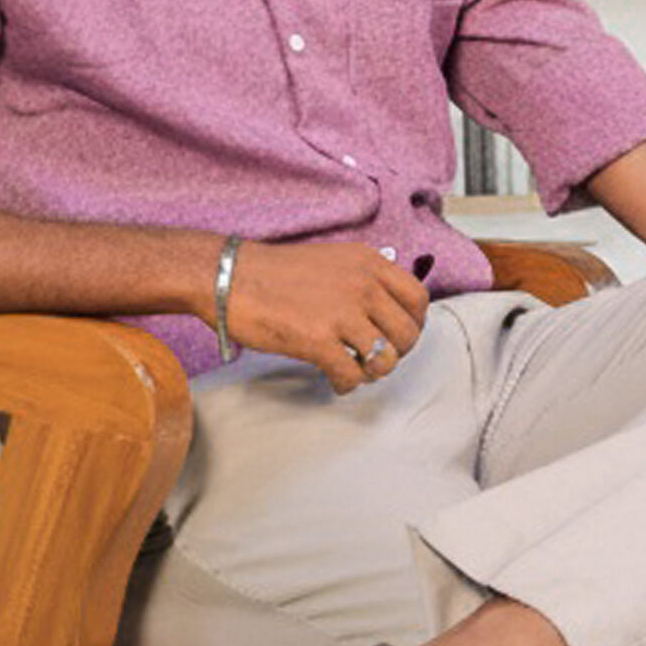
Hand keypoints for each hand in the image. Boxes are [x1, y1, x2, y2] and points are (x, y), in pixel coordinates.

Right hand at [224, 240, 428, 394]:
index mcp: (368, 263)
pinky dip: (348, 384)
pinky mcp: (318, 341)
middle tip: (375, 358)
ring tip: (355, 369)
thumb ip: (364, 281)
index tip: (398, 336)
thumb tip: (386, 314)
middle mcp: (361, 285)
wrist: (228, 276)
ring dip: (373, 371)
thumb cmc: (275, 273)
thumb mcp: (333, 261)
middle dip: (396, 353)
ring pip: (386, 359)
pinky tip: (335, 379)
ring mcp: (341, 313)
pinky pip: (353, 375)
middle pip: (407, 334)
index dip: (413, 325)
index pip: (417, 299)